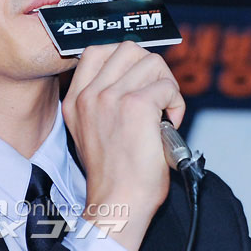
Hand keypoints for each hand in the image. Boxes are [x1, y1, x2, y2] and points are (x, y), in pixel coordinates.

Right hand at [62, 41, 184, 250]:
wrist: (118, 201)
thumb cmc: (112, 175)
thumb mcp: (89, 131)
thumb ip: (101, 102)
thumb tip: (133, 80)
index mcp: (74, 100)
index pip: (96, 51)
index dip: (125, 61)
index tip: (137, 80)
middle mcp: (89, 95)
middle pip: (127, 49)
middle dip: (150, 67)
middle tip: (156, 94)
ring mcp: (110, 97)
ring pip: (151, 61)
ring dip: (166, 82)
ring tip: (164, 108)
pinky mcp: (136, 106)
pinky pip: (166, 86)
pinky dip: (176, 102)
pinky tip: (170, 123)